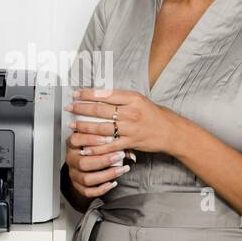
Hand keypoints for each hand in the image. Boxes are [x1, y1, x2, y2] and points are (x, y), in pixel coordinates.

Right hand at [64, 121, 131, 200]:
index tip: (108, 139)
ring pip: (87, 179)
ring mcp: (74, 174)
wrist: (85, 163)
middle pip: (83, 162)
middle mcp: (71, 160)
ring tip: (121, 169)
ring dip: (107, 174)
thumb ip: (105, 137)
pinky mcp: (78, 186)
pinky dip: (102, 189)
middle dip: (104, 160)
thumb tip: (120, 139)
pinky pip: (88, 192)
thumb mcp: (96, 139)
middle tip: (120, 155)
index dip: (91, 139)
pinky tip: (113, 182)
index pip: (75, 140)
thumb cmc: (93, 147)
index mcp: (72, 145)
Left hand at [65, 87, 182, 157]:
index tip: (76, 94)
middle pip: (100, 110)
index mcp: (132, 99)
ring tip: (72, 125)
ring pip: (101, 128)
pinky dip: (96, 147)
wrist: (172, 132)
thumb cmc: (156, 115)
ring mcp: (130, 129)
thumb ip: (121, 98)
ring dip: (84, 127)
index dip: (87, 94)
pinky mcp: (130, 143)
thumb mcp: (140, 100)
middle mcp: (130, 113)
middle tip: (69, 108)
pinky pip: (109, 146)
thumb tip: (100, 95)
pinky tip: (85, 146)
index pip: (105, 94)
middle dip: (81, 108)